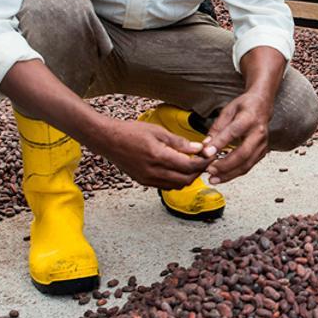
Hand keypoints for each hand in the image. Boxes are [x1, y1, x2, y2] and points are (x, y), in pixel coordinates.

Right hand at [90, 118, 209, 188]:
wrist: (108, 140)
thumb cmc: (130, 132)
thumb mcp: (158, 131)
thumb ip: (179, 142)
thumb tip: (198, 148)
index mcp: (158, 157)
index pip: (189, 166)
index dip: (203, 162)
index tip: (210, 155)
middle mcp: (153, 172)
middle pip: (186, 180)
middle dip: (199, 172)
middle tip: (204, 161)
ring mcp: (147, 179)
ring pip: (177, 186)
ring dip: (188, 177)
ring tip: (192, 164)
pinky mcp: (143, 181)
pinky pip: (166, 186)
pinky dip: (176, 180)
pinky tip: (178, 169)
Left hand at [202, 91, 272, 184]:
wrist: (263, 105)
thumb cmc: (246, 106)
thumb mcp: (228, 111)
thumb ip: (216, 128)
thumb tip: (206, 145)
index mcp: (249, 118)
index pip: (233, 132)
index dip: (220, 144)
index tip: (207, 153)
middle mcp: (258, 133)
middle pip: (243, 154)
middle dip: (225, 165)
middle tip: (210, 170)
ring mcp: (262, 144)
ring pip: (246, 164)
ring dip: (229, 174)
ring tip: (214, 178)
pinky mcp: (262, 152)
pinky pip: (248, 166)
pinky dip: (234, 173)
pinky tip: (223, 176)